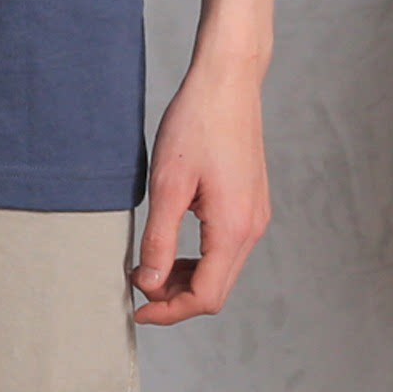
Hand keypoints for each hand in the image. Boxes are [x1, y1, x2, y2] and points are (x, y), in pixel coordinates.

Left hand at [131, 49, 270, 324]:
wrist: (228, 80)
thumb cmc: (196, 123)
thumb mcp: (168, 183)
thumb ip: (159, 238)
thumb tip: (151, 283)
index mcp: (233, 229)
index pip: (205, 297)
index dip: (169, 310)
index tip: (136, 307)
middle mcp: (252, 229)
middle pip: (217, 290)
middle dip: (176, 298)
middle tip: (138, 285)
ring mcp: (256, 215)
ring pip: (223, 270)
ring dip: (187, 277)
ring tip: (150, 265)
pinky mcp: (252, 202)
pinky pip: (227, 246)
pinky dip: (200, 256)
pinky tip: (173, 242)